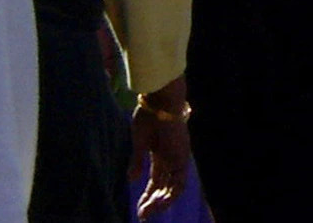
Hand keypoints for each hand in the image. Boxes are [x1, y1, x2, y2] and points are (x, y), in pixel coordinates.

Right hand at [127, 91, 190, 219]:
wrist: (161, 101)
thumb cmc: (148, 115)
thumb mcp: (139, 142)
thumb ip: (137, 161)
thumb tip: (131, 180)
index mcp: (162, 153)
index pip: (156, 180)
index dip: (148, 195)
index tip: (139, 209)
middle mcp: (172, 157)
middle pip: (165, 186)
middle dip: (153, 202)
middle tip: (142, 216)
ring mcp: (178, 157)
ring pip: (174, 187)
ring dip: (162, 202)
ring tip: (148, 212)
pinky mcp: (181, 157)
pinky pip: (180, 182)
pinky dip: (171, 195)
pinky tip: (160, 204)